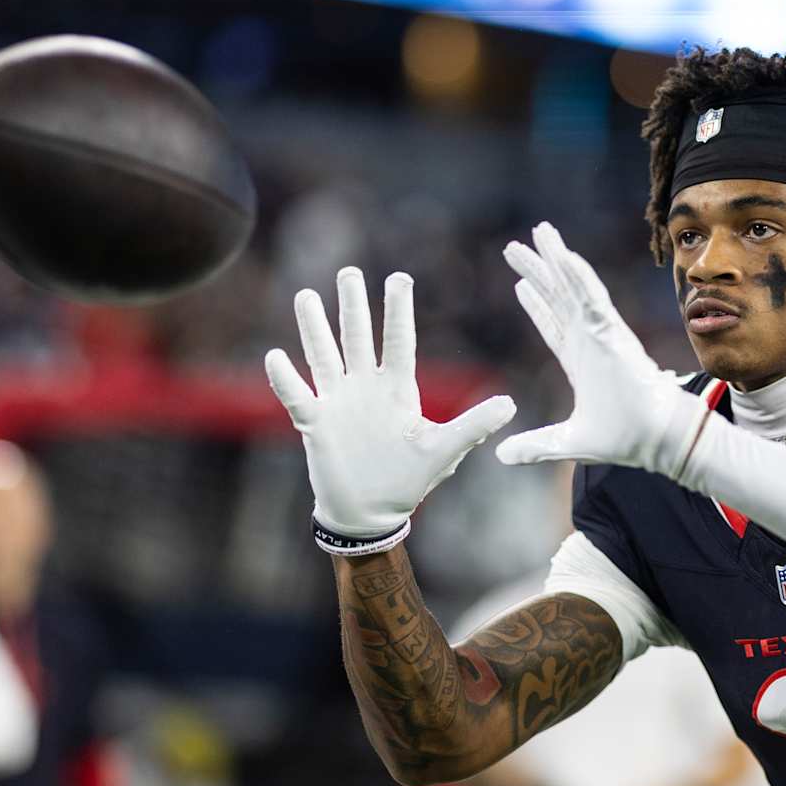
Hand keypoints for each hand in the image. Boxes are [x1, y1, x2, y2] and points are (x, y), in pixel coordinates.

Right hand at [265, 267, 515, 538]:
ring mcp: (338, 402)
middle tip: (349, 272)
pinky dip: (286, 379)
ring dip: (315, 329)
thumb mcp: (443, 451)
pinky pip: (297, 396)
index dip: (398, 311)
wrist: (371, 513)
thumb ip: (473, 426)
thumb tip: (511, 404)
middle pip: (358, 338)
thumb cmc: (408, 481)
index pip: (399, 342)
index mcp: (398, 389)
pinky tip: (275, 357)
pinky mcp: (315, 423)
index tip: (399, 278)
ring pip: (324, 357)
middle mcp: (366, 388)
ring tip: (306, 296)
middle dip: (353, 306)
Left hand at [500, 223, 705, 475]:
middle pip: (558, 296)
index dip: (537, 303)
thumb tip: (500, 456)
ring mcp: (601, 333)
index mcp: (580, 361)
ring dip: (556, 259)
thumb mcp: (567, 443)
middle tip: (515, 246)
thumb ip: (535, 446)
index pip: (553, 324)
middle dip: (538, 270)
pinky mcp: (613, 333)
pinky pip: (593, 298)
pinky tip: (564, 255)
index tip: (521, 283)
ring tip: (539, 232)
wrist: (656, 440)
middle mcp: (589, 341)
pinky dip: (579, 276)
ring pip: (573, 286)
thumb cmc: (625, 438)